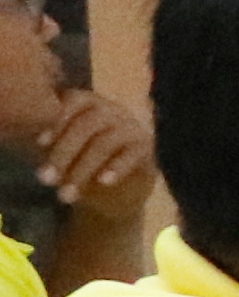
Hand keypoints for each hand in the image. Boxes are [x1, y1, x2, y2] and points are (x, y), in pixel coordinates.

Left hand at [32, 90, 151, 222]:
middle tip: (45, 179)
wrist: (117, 192)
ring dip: (82, 169)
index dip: (56, 120)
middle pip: (87, 124)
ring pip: (105, 142)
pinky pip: (132, 155)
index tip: (40, 144)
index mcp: (88, 104)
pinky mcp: (147, 148)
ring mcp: (132, 127)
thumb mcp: (62, 152)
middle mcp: (112, 110)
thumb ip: (51, 142)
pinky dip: (116, 167)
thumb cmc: (82, 165)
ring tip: (66, 195)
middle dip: (64, 152)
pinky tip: (103, 182)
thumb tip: (33, 140)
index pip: (73, 102)